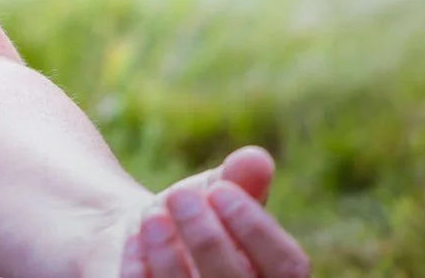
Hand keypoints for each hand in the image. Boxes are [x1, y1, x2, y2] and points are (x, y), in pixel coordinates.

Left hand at [105, 146, 308, 277]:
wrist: (141, 239)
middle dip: (207, 239)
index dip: (256, 230)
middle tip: (178, 195)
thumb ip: (241, 179)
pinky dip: (143, 271)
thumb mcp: (215, 193)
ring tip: (152, 215)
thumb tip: (256, 159)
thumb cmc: (192, 217)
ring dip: (170, 255)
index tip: (220, 189)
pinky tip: (137, 239)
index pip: (288, 268)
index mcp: (276, 277)